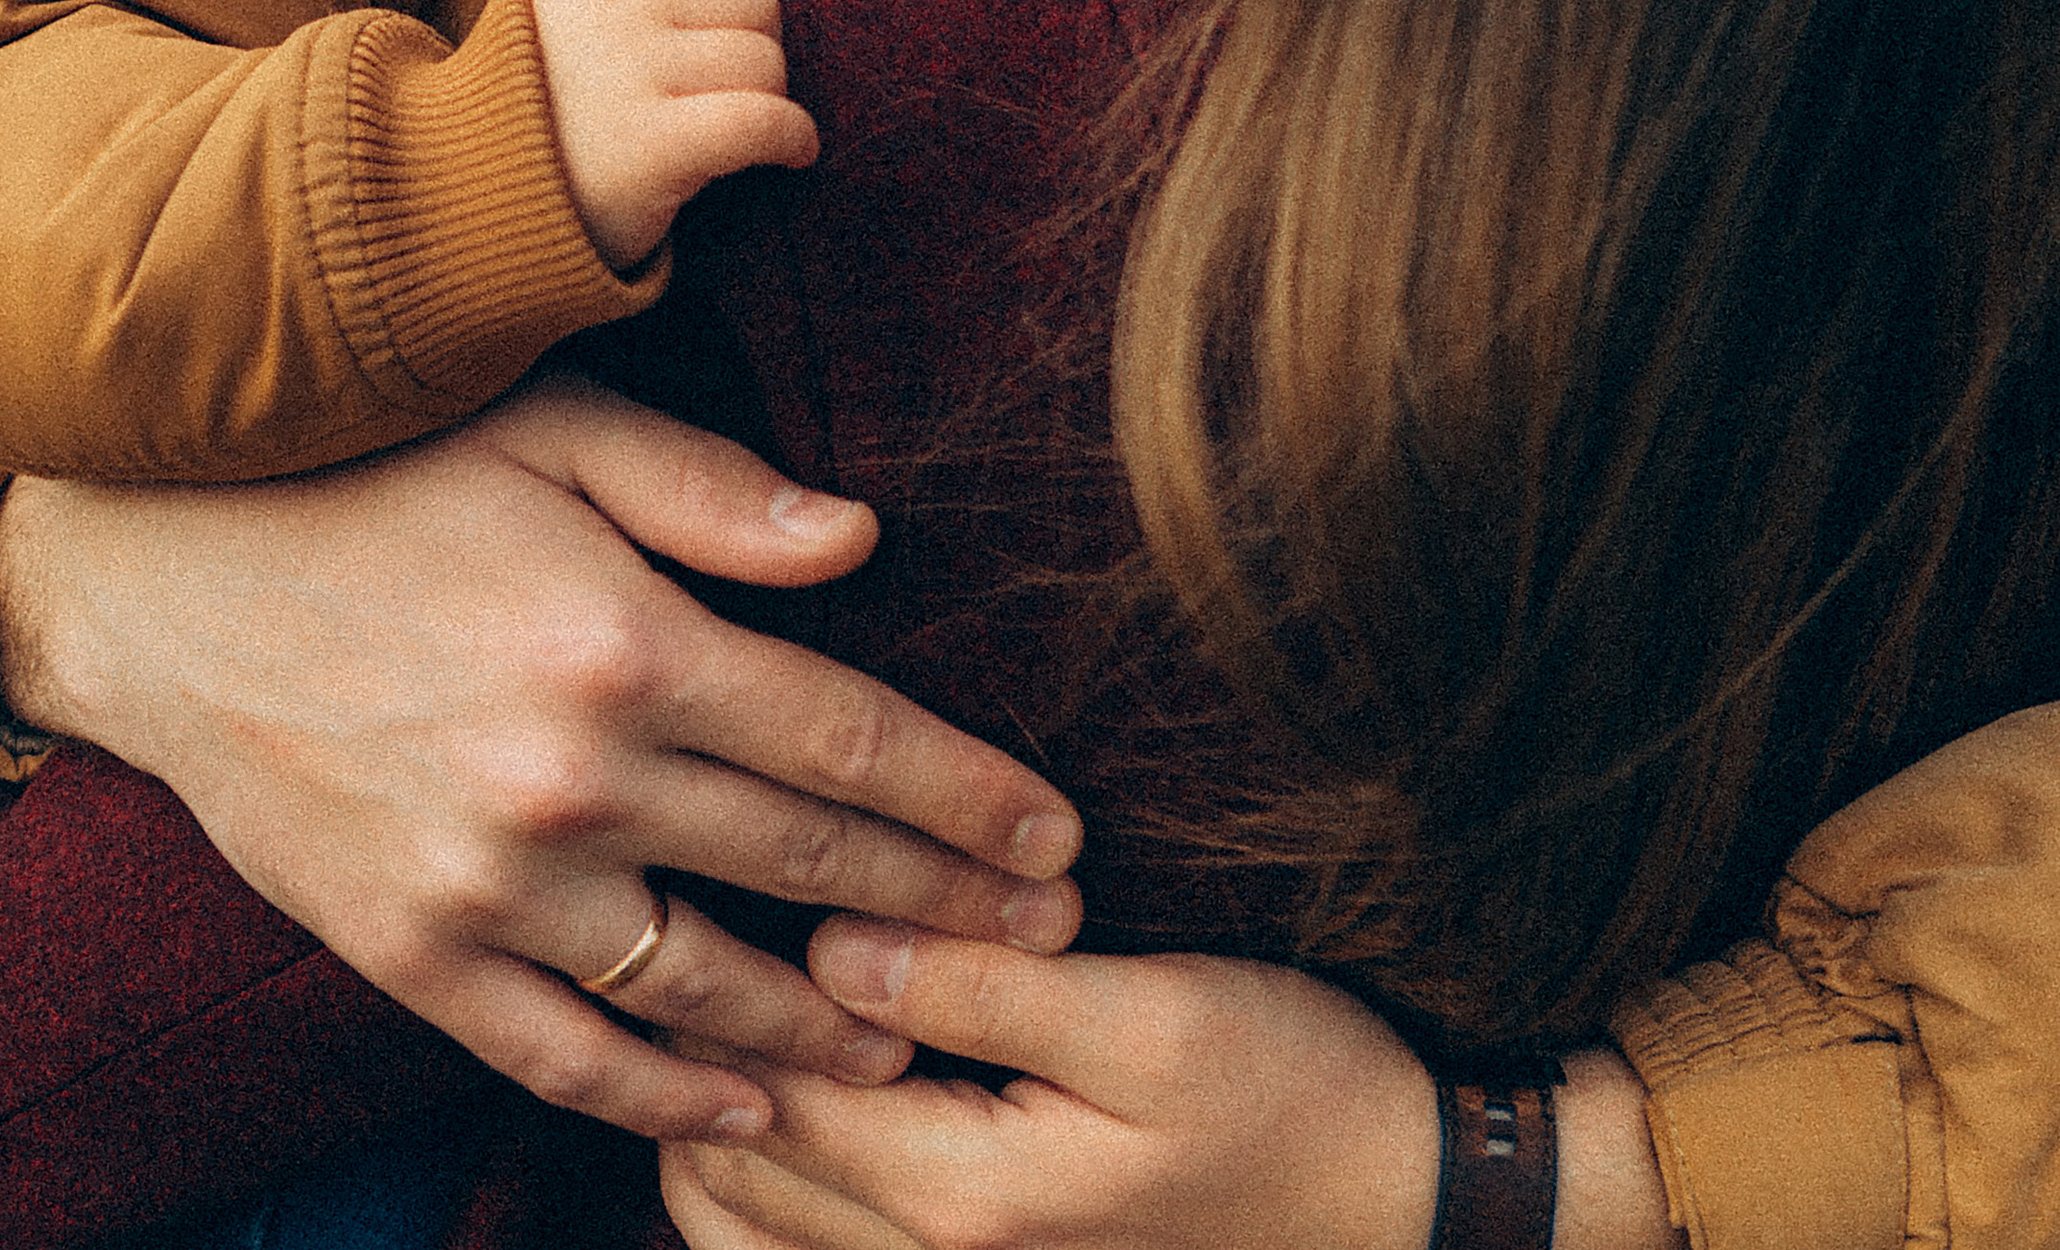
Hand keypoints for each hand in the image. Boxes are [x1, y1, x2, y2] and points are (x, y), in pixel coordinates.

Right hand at [0, 379, 1083, 1142]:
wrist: (151, 570)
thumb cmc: (366, 467)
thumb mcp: (545, 425)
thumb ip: (710, 488)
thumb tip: (864, 539)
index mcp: (625, 640)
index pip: (847, 737)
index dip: (967, 795)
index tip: (1057, 835)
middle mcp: (570, 780)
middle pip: (804, 862)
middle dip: (943, 905)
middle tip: (1045, 939)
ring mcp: (483, 883)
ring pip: (702, 986)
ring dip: (825, 1026)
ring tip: (919, 1042)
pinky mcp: (403, 948)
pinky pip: (558, 1053)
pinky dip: (658, 1096)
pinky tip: (740, 1108)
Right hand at [532, 0, 819, 268]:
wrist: (461, 208)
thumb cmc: (537, 123)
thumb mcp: (559, 23)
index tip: (717, 33)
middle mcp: (611, 10)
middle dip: (759, 44)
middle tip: (733, 90)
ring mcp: (630, 74)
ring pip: (764, 61)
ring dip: (772, 99)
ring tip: (743, 128)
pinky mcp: (653, 146)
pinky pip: (763, 120)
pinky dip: (793, 138)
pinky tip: (790, 154)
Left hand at [662, 923, 1679, 1249]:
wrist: (1396, 1205)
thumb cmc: (1289, 1090)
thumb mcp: (1152, 1017)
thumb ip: (985, 984)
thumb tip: (833, 942)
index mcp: (969, 1195)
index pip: (771, 1090)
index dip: (716, 985)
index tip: (698, 873)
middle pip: (735, 1169)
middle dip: (695, 1051)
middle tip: (690, 924)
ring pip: (744, 1231)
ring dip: (714, 1121)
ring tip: (723, 1000)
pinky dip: (762, 1188)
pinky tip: (787, 1092)